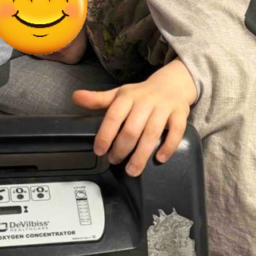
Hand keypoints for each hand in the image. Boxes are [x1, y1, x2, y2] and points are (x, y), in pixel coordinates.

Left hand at [73, 59, 197, 175]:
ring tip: (132, 170)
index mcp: (128, 97)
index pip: (113, 116)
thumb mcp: (119, 95)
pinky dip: (168, 147)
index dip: (105, 136)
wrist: (172, 84)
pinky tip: (159, 159)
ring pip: (152, 134)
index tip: (99, 151)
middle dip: (121, 149)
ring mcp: (164, 108)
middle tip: (114, 161)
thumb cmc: (141, 95)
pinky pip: (176, 132)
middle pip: (132, 130)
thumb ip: (98, 100)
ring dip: (141, 155)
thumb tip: (75, 97)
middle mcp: (146, 101)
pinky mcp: (180, 114)